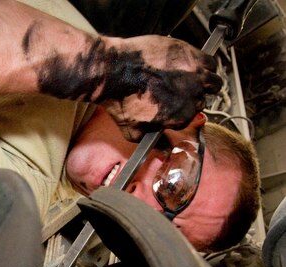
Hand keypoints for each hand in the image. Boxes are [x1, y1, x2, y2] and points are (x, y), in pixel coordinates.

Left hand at [98, 35, 221, 140]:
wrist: (112, 71)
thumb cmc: (120, 100)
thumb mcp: (134, 133)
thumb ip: (155, 143)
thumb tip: (166, 152)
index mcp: (181, 117)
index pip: (190, 118)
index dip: (181, 112)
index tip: (173, 106)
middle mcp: (192, 97)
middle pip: (201, 100)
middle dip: (192, 98)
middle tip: (178, 92)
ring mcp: (194, 75)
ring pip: (213, 82)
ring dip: (206, 83)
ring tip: (193, 81)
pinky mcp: (191, 54)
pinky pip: (210, 62)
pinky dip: (206, 65)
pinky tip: (194, 66)